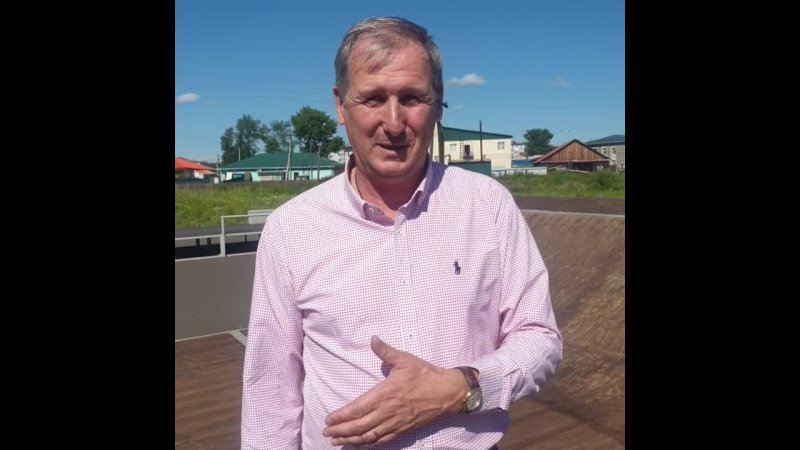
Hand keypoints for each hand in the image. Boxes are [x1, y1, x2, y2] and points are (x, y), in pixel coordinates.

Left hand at [322, 335, 465, 446]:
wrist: (448, 392)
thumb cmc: (425, 375)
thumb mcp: (405, 360)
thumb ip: (386, 351)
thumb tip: (373, 338)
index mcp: (385, 393)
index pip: (357, 408)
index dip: (341, 416)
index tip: (329, 419)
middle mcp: (387, 411)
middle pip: (359, 425)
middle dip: (341, 430)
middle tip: (327, 433)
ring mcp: (395, 423)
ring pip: (369, 435)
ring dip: (351, 439)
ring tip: (337, 441)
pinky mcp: (403, 429)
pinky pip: (382, 439)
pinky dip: (368, 443)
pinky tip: (360, 444)